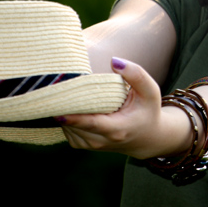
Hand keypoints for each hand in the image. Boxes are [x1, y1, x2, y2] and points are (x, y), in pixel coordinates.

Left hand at [58, 57, 190, 158]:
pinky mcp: (83, 145)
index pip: (91, 124)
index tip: (57, 110)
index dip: (73, 118)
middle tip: (57, 87)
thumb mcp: (150, 92)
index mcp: (118, 129)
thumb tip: (114, 61)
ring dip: (65, 112)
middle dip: (64, 108)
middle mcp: (102, 141)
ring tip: (69, 93)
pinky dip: (67, 119)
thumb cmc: (147, 110)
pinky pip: (67, 130)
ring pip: (67, 128)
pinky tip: (75, 106)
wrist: (146, 138)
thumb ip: (136, 75)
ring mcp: (91, 145)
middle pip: (74, 125)